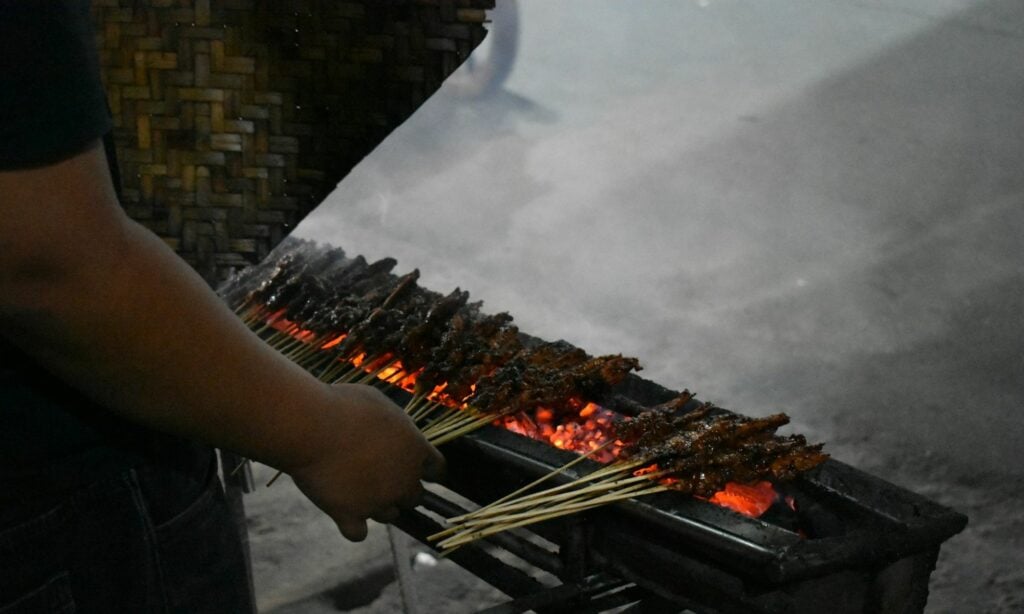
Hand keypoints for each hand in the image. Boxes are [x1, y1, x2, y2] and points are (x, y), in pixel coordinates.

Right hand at [287, 383, 444, 541]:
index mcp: (416, 450)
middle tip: (379, 475)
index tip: (415, 467)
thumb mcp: (380, 404)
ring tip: (355, 487)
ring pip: (389, 515)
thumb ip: (395, 424)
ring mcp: (378, 502)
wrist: (312, 427)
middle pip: (414, 497)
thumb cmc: (345, 407)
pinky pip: (358, 533)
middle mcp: (404, 481)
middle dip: (401, 488)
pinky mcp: (350, 516)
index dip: (425, 469)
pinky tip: (342, 510)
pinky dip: (352, 525)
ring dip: (377, 505)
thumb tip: (394, 430)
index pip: (437, 469)